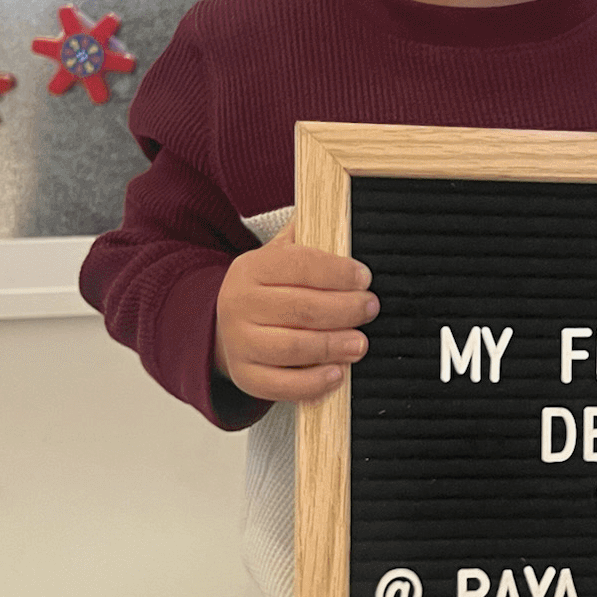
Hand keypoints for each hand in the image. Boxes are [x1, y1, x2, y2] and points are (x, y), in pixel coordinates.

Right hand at [215, 223, 377, 401]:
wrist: (226, 327)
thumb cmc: (267, 291)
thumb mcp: (278, 257)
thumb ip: (306, 239)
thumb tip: (341, 212)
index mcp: (251, 268)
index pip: (299, 265)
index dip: (337, 272)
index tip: (364, 277)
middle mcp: (239, 304)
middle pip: (301, 308)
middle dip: (344, 309)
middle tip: (370, 308)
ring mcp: (240, 343)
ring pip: (293, 348)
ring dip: (333, 346)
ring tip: (360, 344)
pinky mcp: (246, 376)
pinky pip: (282, 385)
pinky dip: (313, 383)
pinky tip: (336, 374)